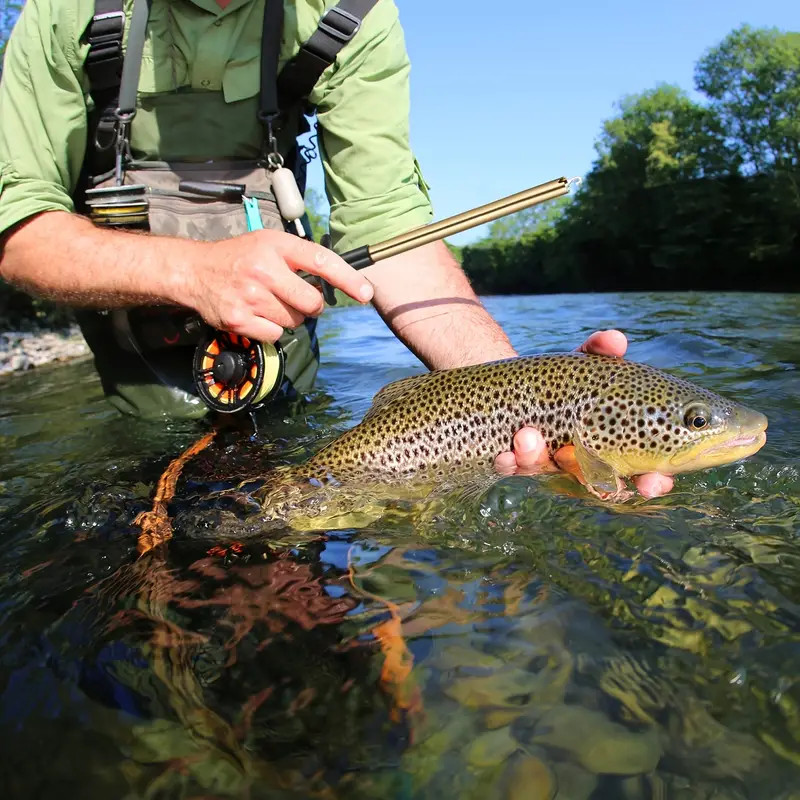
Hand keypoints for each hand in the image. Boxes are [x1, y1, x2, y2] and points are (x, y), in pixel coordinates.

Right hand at [186, 229, 373, 342]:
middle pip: (312, 303)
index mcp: (276, 245)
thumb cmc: (239, 258)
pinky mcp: (239, 319)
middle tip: (293, 298)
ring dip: (288, 317)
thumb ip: (300, 260)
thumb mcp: (269, 244)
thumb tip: (336, 285)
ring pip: (294, 321)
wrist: (194, 271)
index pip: (322, 261)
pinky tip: (256, 314)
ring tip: (267, 302)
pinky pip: (276, 334)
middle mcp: (264, 269)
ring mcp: (250, 295)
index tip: (366, 293)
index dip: (348, 279)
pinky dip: (271, 329)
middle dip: (309, 305)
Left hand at [493, 330, 674, 498]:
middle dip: (604, 486)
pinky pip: (510, 466)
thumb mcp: (582, 362)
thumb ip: (599, 351)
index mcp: (607, 446)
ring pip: (544, 469)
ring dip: (537, 457)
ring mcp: (545, 462)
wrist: (514, 382)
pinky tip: (504, 453)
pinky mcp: (513, 458)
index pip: (638, 473)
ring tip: (528, 435)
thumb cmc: (564, 379)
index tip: (652, 483)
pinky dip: (508, 461)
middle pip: (596, 485)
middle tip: (607, 483)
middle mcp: (578, 461)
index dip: (649, 482)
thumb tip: (616, 339)